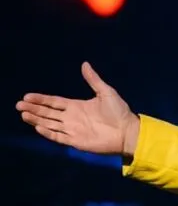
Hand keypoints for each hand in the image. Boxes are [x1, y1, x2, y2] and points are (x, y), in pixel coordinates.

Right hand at [15, 61, 139, 156]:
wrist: (129, 131)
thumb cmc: (119, 112)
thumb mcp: (106, 92)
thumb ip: (93, 80)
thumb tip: (85, 64)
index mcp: (76, 106)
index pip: (53, 102)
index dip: (40, 99)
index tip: (27, 96)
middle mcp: (71, 118)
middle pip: (48, 113)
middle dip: (34, 108)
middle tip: (19, 104)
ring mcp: (73, 130)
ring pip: (50, 124)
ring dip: (36, 119)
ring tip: (23, 114)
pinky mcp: (76, 142)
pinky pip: (59, 137)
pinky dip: (48, 133)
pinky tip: (38, 127)